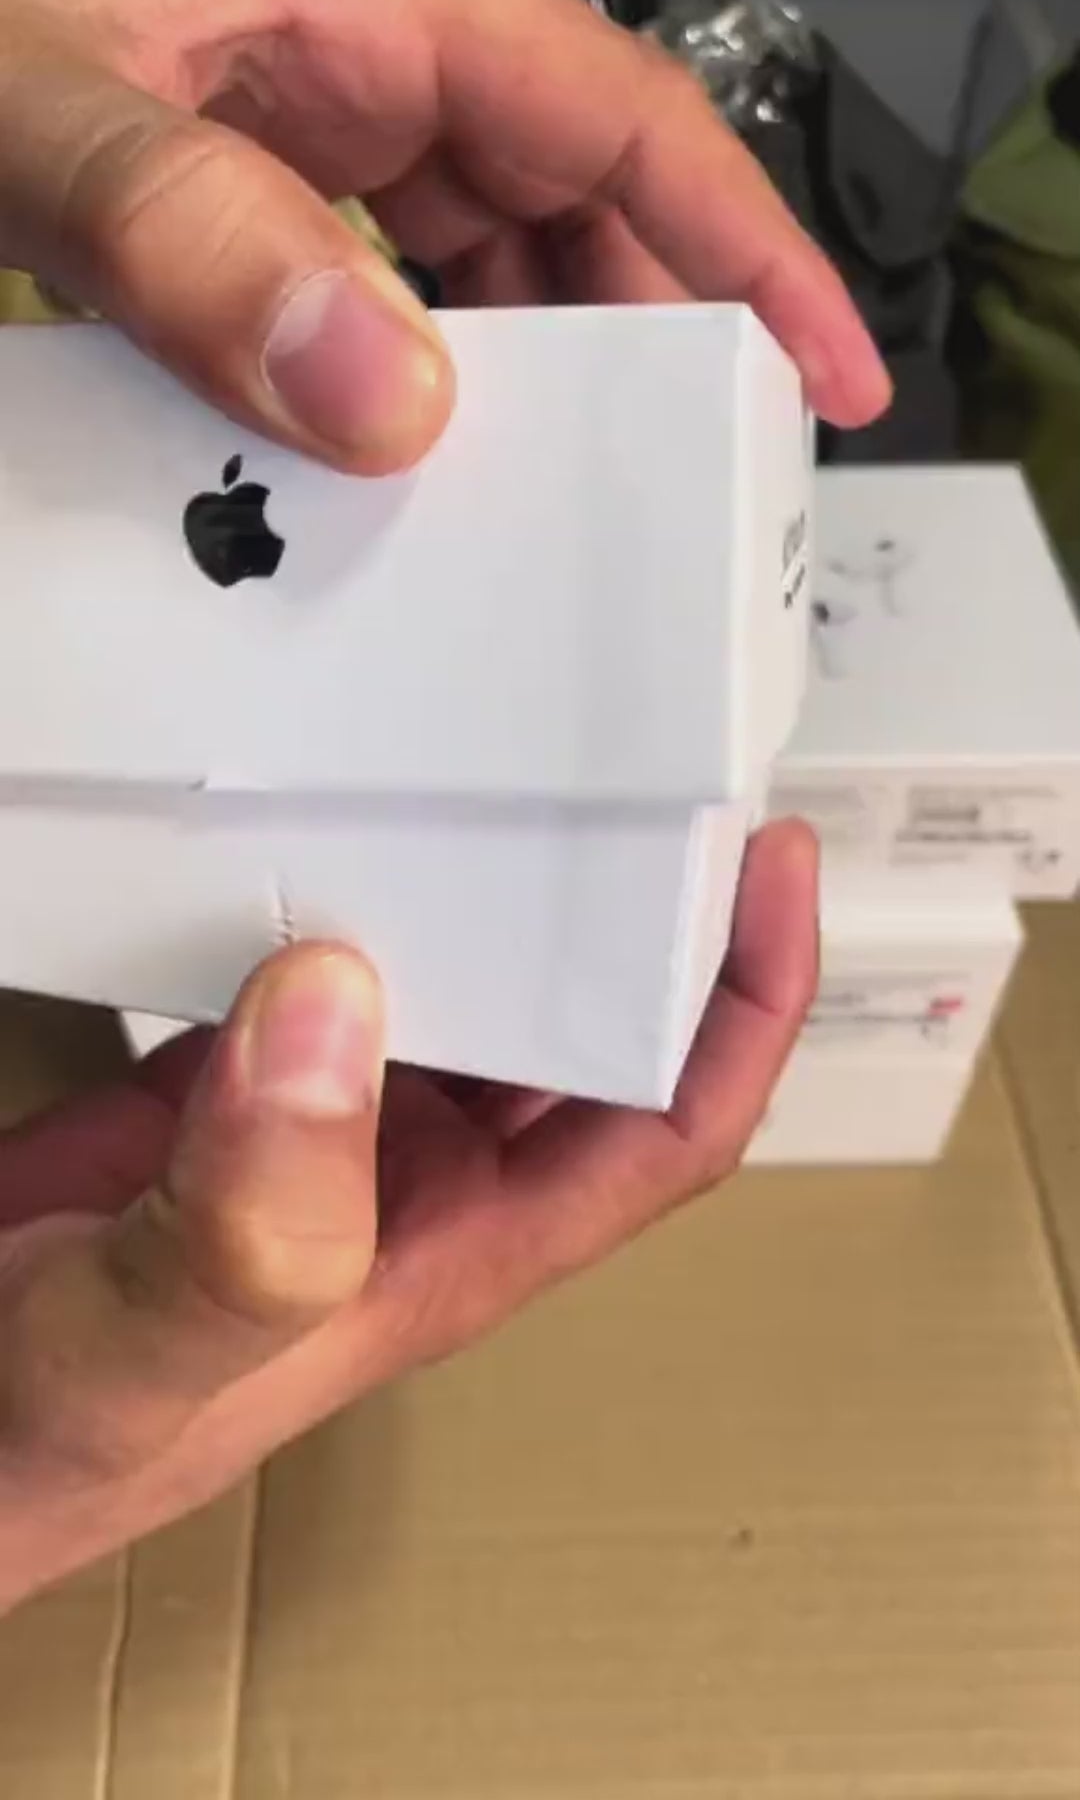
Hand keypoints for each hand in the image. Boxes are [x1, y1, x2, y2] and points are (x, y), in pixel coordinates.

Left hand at [0, 0, 887, 471]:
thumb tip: (383, 392)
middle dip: (647, 337)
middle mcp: (350, 50)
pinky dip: (408, 374)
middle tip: (681, 485)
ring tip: (557, 498)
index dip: (748, 245)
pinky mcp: (238, 181)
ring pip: (479, 255)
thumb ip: (188, 232)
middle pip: (571, 200)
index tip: (824, 367)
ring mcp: (297, 118)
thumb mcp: (32, 95)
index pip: (619, 115)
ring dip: (527, 373)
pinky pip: (375, 283)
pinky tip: (398, 456)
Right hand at [0, 823, 815, 1608]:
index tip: (766, 868)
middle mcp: (415, 1177)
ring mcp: (328, 1121)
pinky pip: (336, 967)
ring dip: (510, 899)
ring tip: (532, 773)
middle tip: (653, 770)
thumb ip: (254, 1220)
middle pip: (588, 1032)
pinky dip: (360, 897)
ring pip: (472, 987)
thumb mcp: (155, 1345)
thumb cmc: (43, 1446)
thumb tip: (337, 1013)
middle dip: (641, 916)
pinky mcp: (234, 1079)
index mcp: (456, 1246)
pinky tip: (356, 828)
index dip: (743, 1006)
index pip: (665, 1124)